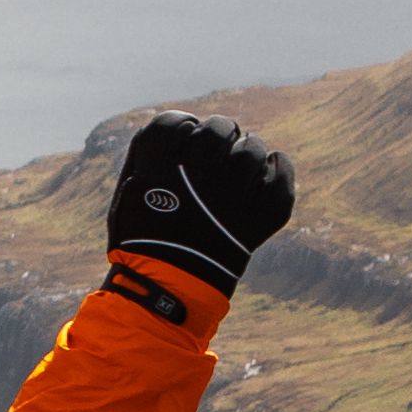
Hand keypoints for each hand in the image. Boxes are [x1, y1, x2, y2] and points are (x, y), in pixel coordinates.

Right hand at [106, 111, 294, 289]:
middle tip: (217, 148)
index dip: (182, 125)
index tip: (184, 139)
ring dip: (248, 150)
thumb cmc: (143, 241)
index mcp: (159, 165)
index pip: (176, 121)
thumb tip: (181, 131)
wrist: (168, 289)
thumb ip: (150, 159)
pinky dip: (279, 168)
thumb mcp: (129, 195)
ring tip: (241, 164)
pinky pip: (281, 176)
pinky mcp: (262, 216)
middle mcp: (198, 174)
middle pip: (218, 128)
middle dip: (219, 132)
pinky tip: (268, 170)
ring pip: (253, 149)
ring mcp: (233, 195)